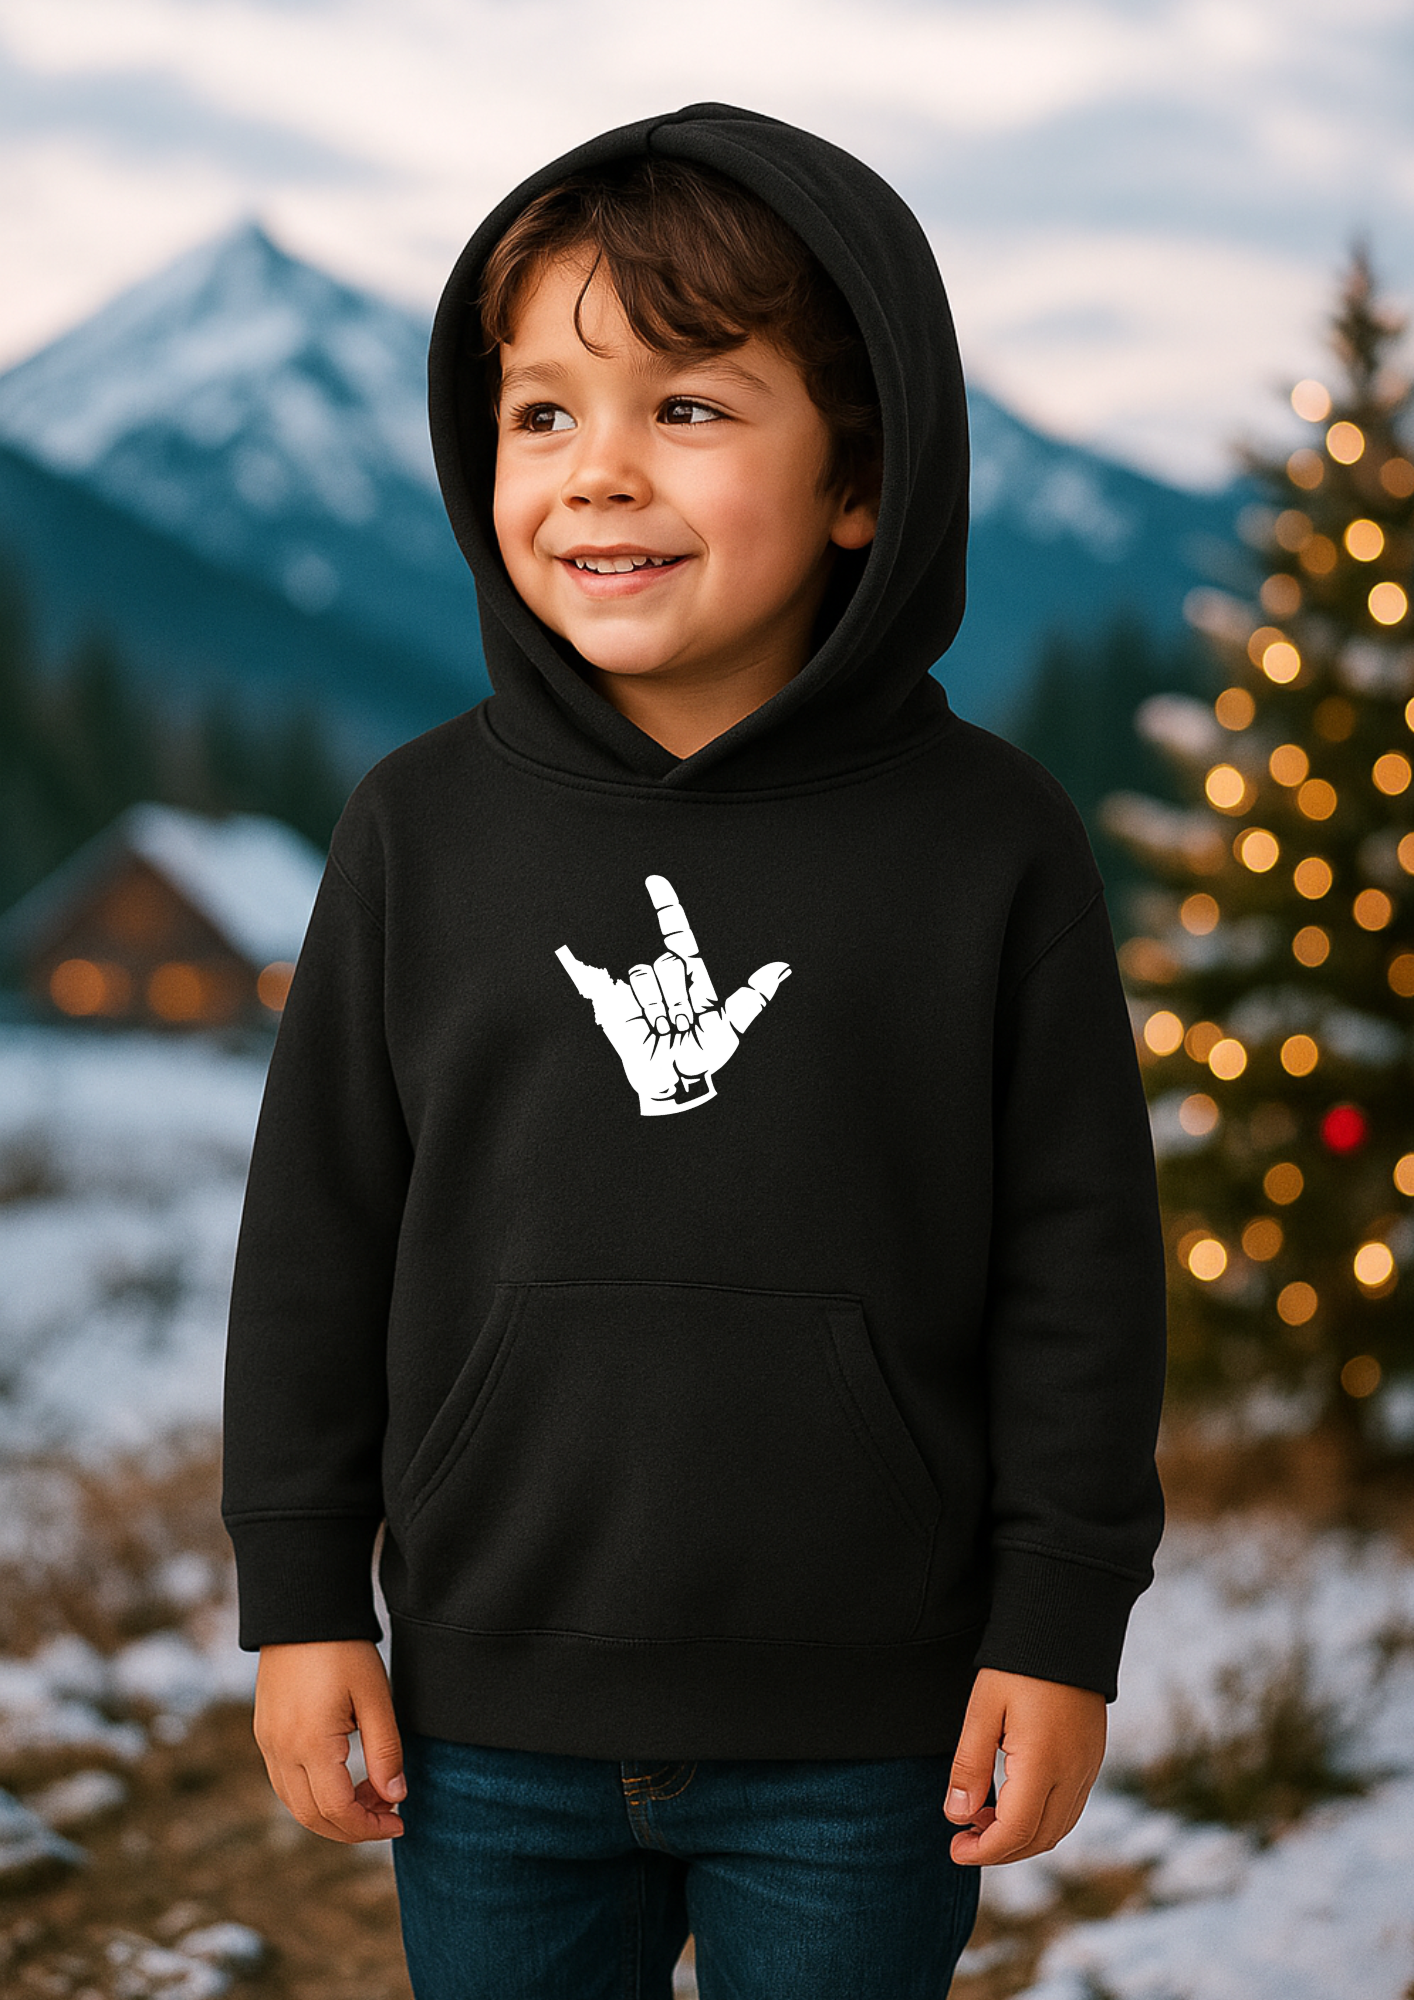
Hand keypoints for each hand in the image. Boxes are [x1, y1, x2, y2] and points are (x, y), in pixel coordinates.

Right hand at [252, 1639, 405, 1842]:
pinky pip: (284, 1782)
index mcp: (310, 1744)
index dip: (370, 1826)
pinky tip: (343, 1777)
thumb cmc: (344, 1650)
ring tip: (370, 1793)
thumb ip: (386, 1751)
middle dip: (352, 1827)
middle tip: (388, 1812)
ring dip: (332, 1812)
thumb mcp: (375, 1697)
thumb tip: (395, 1797)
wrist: (302, 1610)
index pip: (338, 1811)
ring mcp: (267, 1743)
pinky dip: (313, 1794)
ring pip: (295, 1804)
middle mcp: (281, 1751)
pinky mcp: (264, 1732)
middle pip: (312, 1817)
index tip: (400, 1819)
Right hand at [556, 873, 789, 1115]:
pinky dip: (638, 1009)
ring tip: (665, 1029)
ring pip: (646, 973)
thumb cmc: (702, 1057)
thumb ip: (752, 996)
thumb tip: (782, 968)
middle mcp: (665, 978)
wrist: (672, 1082)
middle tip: (682, 1023)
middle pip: (667, 960)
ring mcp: (640, 990)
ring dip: (658, 1008)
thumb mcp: (731, 1028)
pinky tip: (646, 1028)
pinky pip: (624, 988)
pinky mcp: (616, 1003)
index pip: (677, 934)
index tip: (654, 882)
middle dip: (678, 995)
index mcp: (692, 977)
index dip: (666, 907)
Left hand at [944, 1668, 1105, 1864]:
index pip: (1015, 1832)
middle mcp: (1073, 1773)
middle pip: (1039, 1838)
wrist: (1065, 1628)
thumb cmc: (1018, 1665)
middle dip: (1000, 1850)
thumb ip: (969, 1765)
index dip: (984, 1851)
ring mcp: (1088, 1767)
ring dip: (1021, 1837)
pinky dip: (1041, 1820)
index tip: (954, 1850)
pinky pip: (1070, 1808)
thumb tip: (957, 1816)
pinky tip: (1012, 1803)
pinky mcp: (1092, 1758)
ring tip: (982, 1821)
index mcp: (1044, 1764)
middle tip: (963, 1841)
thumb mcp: (983, 1710)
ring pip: (1058, 1828)